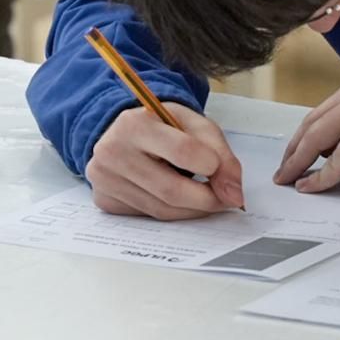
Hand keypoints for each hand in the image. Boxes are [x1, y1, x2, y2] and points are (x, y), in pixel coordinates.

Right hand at [86, 103, 244, 219]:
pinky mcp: (105, 200)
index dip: (212, 165)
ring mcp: (105, 180)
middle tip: (227, 199)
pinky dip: (173, 212)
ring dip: (193, 210)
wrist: (124, 132)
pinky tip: (180, 199)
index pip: (182, 151)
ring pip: (162, 209)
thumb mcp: (193, 124)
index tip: (223, 170)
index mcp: (135, 123)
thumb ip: (220, 153)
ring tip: (208, 199)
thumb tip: (234, 194)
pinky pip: (149, 216)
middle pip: (171, 189)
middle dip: (207, 199)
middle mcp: (112, 152)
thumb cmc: (162, 126)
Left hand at [275, 64, 339, 193]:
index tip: (296, 147)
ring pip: (317, 138)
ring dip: (299, 161)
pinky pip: (333, 162)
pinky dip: (319, 177)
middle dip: (297, 147)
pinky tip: (308, 185)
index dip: (308, 130)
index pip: (329, 105)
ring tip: (290, 176)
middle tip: (286, 166)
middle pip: (317, 118)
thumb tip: (327, 142)